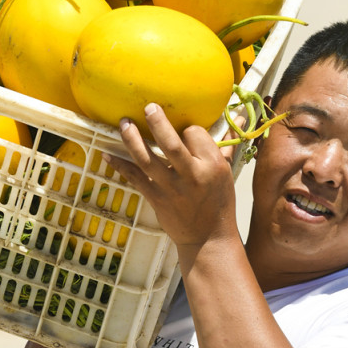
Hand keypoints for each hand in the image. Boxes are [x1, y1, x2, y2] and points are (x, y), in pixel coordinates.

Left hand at [103, 103, 240, 248]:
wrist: (208, 240)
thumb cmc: (219, 203)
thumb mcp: (228, 173)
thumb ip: (228, 144)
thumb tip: (241, 116)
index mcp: (212, 166)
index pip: (196, 134)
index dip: (188, 130)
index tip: (184, 131)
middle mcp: (192, 176)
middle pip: (171, 144)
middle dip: (157, 123)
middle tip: (148, 107)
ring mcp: (172, 188)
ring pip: (148, 160)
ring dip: (132, 140)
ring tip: (124, 123)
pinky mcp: (156, 199)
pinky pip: (135, 178)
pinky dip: (120, 165)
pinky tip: (107, 153)